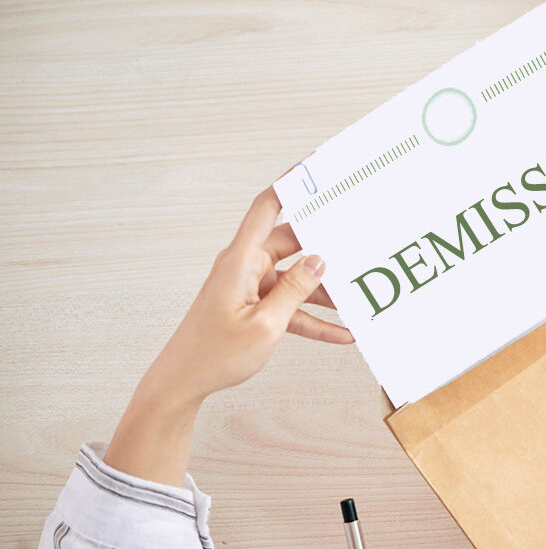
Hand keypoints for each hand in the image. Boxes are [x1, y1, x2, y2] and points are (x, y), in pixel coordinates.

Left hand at [147, 187, 351, 405]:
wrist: (184, 382)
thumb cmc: (214, 354)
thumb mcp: (265, 324)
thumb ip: (296, 289)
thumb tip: (320, 260)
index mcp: (241, 260)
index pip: (267, 207)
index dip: (291, 183)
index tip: (316, 166)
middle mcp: (245, 267)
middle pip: (292, 243)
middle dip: (325, 243)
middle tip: (356, 238)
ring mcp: (250, 287)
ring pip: (297, 278)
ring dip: (325, 291)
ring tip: (358, 298)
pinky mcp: (255, 307)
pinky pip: (291, 307)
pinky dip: (314, 318)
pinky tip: (342, 332)